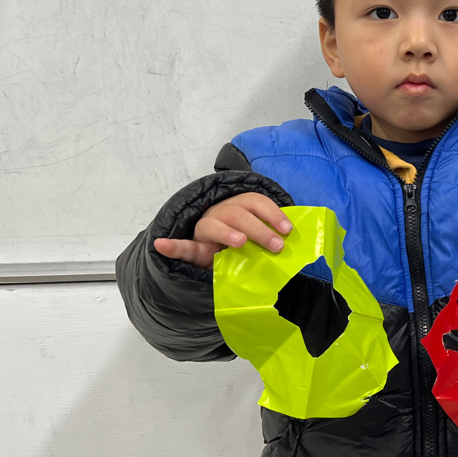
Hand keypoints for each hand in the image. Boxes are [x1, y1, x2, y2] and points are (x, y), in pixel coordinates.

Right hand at [153, 193, 291, 268]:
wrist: (215, 254)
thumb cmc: (244, 242)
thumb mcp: (259, 235)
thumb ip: (272, 233)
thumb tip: (296, 238)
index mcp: (239, 207)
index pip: (255, 202)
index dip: (272, 213)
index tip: (287, 229)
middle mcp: (221, 213)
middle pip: (238, 214)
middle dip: (259, 228)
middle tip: (276, 245)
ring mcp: (205, 229)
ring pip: (213, 225)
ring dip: (227, 232)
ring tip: (240, 242)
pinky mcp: (193, 248)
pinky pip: (181, 246)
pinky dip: (171, 246)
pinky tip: (161, 245)